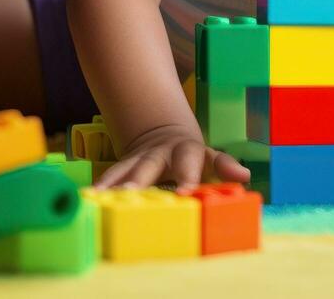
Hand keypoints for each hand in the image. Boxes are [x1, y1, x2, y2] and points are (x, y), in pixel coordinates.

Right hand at [93, 123, 249, 191]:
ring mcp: (138, 159)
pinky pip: (109, 178)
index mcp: (186, 151)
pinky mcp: (122, 167)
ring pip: (125, 170)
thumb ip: (226, 166)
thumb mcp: (212, 158)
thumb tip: (245, 175)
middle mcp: (159, 153)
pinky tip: (88, 200)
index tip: (184, 193)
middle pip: (150, 165)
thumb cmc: (192, 156)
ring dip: (113, 184)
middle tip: (132, 193)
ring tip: (99, 198)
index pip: (189, 161)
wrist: (162, 134)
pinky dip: (99, 188)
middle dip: (140, 179)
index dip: (187, 176)